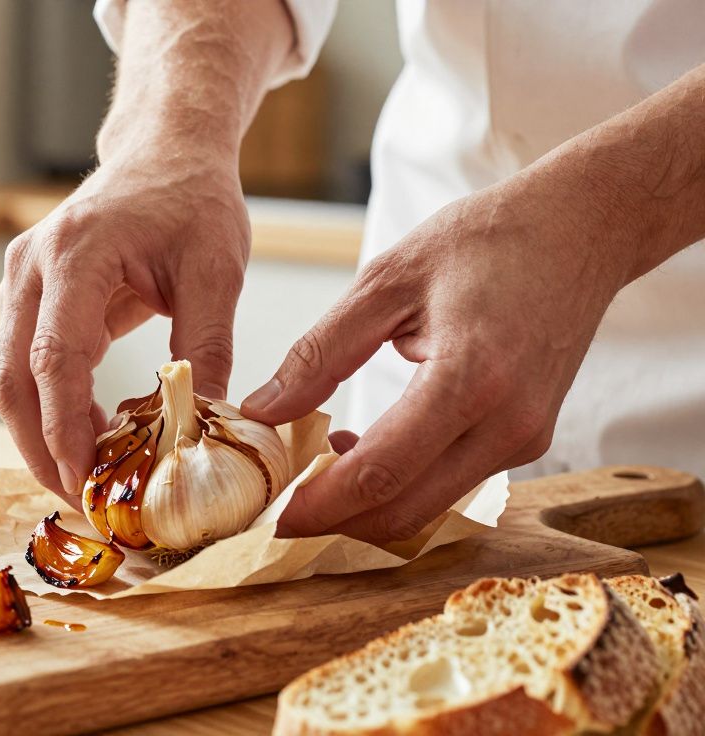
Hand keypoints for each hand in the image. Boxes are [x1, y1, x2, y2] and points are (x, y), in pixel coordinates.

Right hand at [0, 155, 250, 503]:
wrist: (165, 152)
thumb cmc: (191, 199)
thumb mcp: (217, 271)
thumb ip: (206, 349)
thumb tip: (204, 427)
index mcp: (76, 254)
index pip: (53, 359)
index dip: (64, 429)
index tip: (86, 481)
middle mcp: (32, 268)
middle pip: (11, 379)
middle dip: (41, 449)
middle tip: (84, 501)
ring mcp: (22, 281)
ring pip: (10, 378)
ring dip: (43, 435)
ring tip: (91, 480)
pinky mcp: (28, 296)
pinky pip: (26, 365)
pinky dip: (52, 409)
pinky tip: (92, 437)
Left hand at [242, 179, 633, 543]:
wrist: (580, 229)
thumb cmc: (484, 241)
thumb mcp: (386, 280)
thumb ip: (321, 352)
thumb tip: (262, 410)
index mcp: (470, 378)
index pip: (381, 472)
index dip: (317, 504)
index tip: (267, 516)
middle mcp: (507, 424)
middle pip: (405, 511)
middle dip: (334, 519)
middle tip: (275, 502)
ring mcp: (525, 439)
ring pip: (428, 508)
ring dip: (365, 503)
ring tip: (310, 465)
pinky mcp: (528, 441)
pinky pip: (451, 484)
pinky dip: (399, 483)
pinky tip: (360, 447)